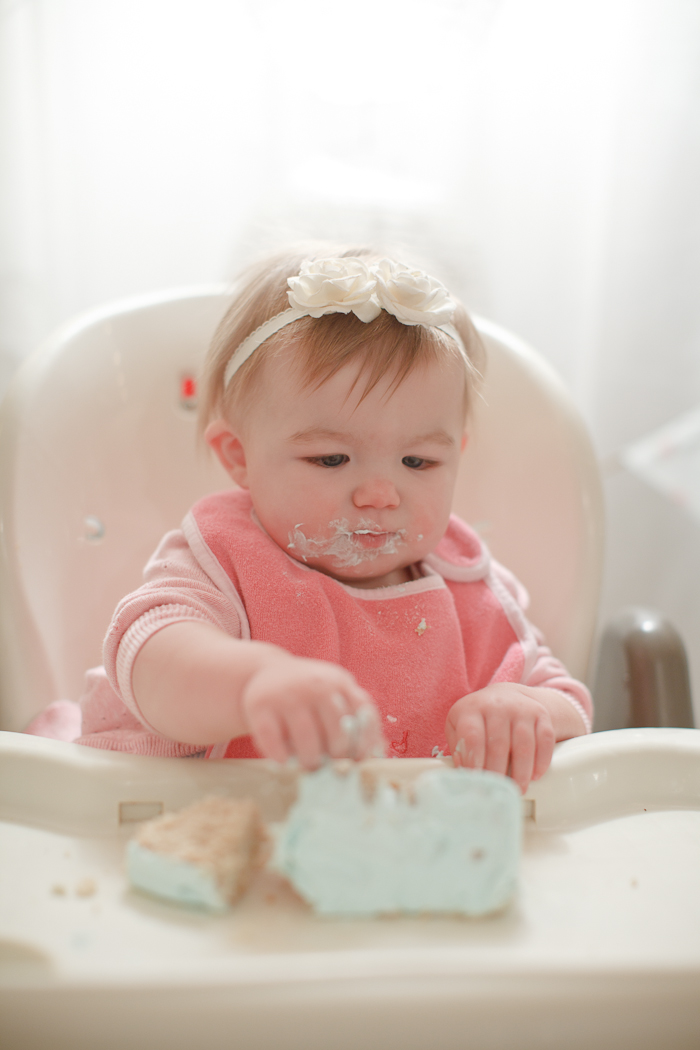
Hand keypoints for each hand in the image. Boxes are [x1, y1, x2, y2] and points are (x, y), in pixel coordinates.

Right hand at [241, 653, 384, 769]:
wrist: (263, 672)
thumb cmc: (308, 694)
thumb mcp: (335, 694)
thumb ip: (357, 717)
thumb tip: (379, 754)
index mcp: (339, 681)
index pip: (364, 714)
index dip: (365, 742)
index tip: (359, 761)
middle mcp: (316, 684)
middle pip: (337, 731)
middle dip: (338, 756)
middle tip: (332, 768)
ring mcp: (287, 694)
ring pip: (307, 739)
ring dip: (310, 761)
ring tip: (309, 766)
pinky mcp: (260, 705)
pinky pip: (273, 740)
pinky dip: (280, 757)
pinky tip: (283, 762)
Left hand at [445, 683, 555, 793]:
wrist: (507, 695)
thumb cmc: (479, 718)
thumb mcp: (459, 725)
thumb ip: (459, 747)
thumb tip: (463, 771)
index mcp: (472, 709)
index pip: (472, 736)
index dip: (474, 762)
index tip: (477, 782)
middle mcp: (497, 705)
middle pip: (499, 744)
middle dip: (498, 772)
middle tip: (498, 792)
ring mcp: (520, 708)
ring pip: (523, 744)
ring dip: (521, 772)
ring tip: (517, 790)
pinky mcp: (540, 714)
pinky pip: (544, 739)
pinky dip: (541, 761)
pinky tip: (536, 776)